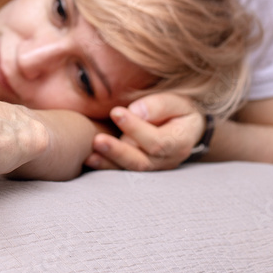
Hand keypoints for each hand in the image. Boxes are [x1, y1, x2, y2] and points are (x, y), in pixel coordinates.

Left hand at [84, 93, 205, 170]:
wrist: (184, 126)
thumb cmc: (178, 110)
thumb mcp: (177, 102)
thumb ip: (159, 105)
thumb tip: (137, 111)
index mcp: (179, 142)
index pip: (157, 140)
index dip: (136, 128)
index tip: (116, 112)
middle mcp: (167, 160)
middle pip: (142, 160)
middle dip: (118, 151)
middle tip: (97, 140)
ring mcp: (153, 167)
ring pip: (130, 169)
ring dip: (108, 162)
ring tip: (90, 154)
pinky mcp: (139, 167)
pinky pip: (121, 170)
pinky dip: (105, 166)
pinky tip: (89, 159)